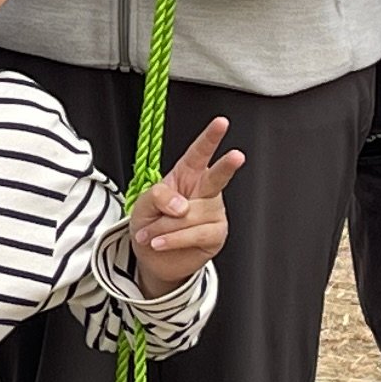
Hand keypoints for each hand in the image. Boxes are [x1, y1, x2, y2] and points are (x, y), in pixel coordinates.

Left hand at [127, 115, 240, 289]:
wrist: (153, 259)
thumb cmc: (150, 224)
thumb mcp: (143, 204)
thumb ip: (159, 196)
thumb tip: (182, 206)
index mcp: (187, 175)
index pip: (199, 153)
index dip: (210, 137)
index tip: (221, 123)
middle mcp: (204, 191)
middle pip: (217, 176)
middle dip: (227, 165)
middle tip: (236, 156)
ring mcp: (213, 212)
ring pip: (192, 214)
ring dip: (166, 226)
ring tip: (152, 234)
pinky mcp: (215, 234)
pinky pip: (196, 233)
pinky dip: (174, 239)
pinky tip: (161, 242)